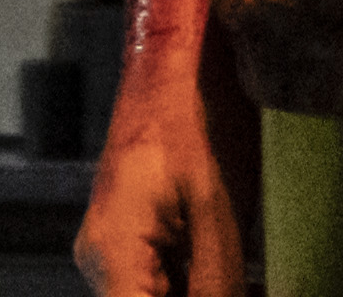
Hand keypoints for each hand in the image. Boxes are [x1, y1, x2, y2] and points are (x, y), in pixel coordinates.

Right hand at [75, 74, 246, 294]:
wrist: (168, 68)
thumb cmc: (191, 122)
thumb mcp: (215, 212)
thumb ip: (215, 283)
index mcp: (114, 252)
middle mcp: (101, 260)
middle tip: (241, 286)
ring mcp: (110, 252)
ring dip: (198, 295)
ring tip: (241, 281)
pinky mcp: (126, 244)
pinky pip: (155, 285)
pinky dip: (191, 289)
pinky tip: (229, 280)